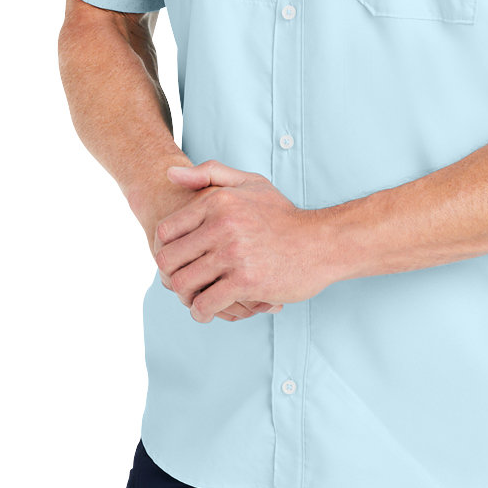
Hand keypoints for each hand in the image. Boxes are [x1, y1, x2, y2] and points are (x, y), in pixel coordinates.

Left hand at [150, 186, 280, 322]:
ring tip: (194, 300)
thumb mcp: (249, 183)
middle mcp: (223, 224)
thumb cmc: (283, 215)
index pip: (166, 232)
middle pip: (168, 260)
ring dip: (184, 298)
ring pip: (183, 285)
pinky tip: (208, 312)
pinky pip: (206, 304)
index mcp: (218, 201)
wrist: (322, 242)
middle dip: (170, 277)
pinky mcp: (246, 281)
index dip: (165, 250)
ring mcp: (234, 254)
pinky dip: (201, 313)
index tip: (178, 261)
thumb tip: (169, 175)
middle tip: (182, 285)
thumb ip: (209, 174)